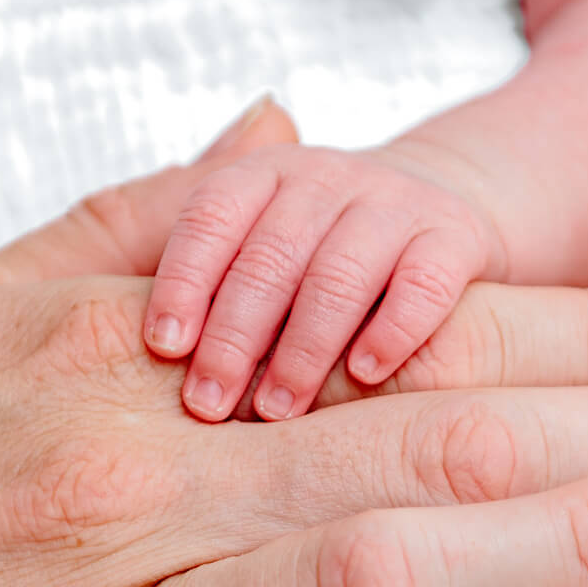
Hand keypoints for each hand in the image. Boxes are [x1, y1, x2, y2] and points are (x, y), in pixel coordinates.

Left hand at [142, 139, 507, 422]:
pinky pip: (424, 283)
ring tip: (277, 411)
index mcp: (258, 175)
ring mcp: (393, 204)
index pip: (209, 217)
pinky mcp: (455, 238)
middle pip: (270, 254)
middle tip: (208, 406)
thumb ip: (186, 273)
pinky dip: (394, 330)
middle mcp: (324, 177)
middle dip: (235, 335)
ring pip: (341, 272)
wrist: (431, 221)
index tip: (162, 346)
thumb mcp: (243, 249)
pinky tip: (366, 376)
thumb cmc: (309, 262)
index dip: (183, 279)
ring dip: (305, 347)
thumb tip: (132, 335)